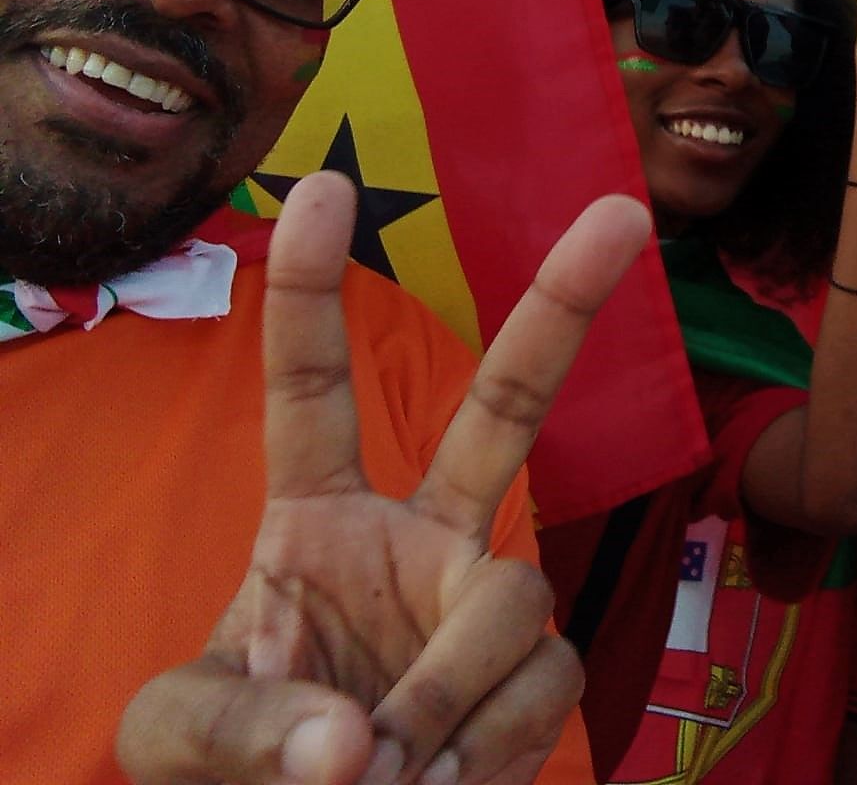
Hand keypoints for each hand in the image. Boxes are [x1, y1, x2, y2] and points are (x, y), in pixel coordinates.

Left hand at [116, 173, 650, 784]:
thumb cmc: (231, 772)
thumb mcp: (177, 743)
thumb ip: (242, 731)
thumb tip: (354, 746)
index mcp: (317, 522)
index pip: (311, 390)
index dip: (312, 289)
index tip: (324, 187)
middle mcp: (421, 539)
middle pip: (504, 405)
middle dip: (563, 306)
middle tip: (624, 212)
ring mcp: (485, 601)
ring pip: (514, 598)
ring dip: (449, 693)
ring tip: (390, 777)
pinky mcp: (533, 678)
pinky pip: (544, 684)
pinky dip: (488, 746)